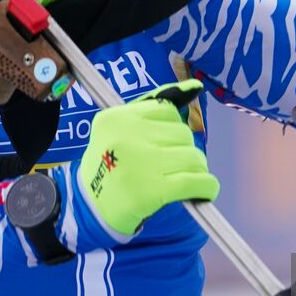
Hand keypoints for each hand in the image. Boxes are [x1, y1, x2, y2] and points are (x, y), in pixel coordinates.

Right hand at [73, 79, 217, 240]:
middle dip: (185, 150)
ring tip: (189, 178)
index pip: (168, 111)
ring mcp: (140, 163)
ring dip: (198, 169)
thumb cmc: (110, 165)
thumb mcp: (119, 130)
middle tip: (175, 165)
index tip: (166, 144)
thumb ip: (154, 108)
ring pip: (193, 157)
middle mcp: (127, 136)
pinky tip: (205, 191)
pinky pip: (194, 182)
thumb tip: (196, 86)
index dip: (173, 129)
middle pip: (183, 134)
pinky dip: (206, 187)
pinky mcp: (152, 190)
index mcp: (116, 118)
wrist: (89, 209)